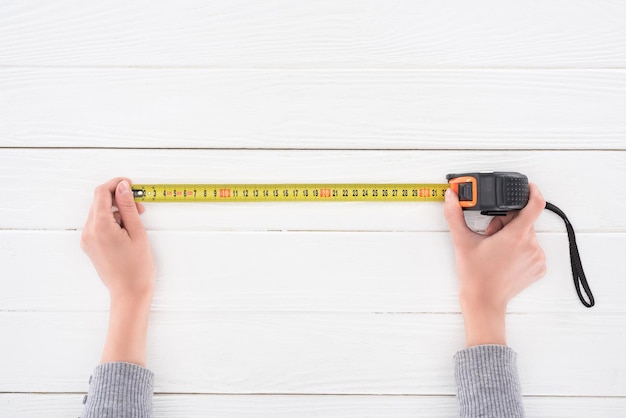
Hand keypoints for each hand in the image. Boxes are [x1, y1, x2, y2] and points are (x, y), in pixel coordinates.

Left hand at [81, 177, 155, 365]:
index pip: (101, 193)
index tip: (130, 184)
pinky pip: (98, 224)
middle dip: (119, 198)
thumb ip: (128, 207)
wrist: (129, 293)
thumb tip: (123, 187)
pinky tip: (127, 229)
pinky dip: (112, 221)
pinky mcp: (90, 245)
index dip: (116, 184)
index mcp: (100, 227)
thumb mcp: (137, 232)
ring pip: (99, 213)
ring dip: (117, 210)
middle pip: (99, 202)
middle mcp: (89, 232)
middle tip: (139, 205)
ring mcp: (88, 239)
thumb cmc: (137, 268)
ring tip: (136, 220)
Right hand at [444, 183, 546, 346]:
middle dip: (507, 222)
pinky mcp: (539, 268)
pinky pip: (532, 249)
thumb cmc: (475, 275)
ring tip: (496, 249)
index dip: (533, 192)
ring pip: (527, 234)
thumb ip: (455, 215)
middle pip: (524, 220)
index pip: (535, 205)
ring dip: (513, 235)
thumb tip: (451, 197)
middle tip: (491, 234)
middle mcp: (531, 245)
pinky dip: (520, 249)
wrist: (484, 302)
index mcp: (515, 236)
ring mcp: (537, 258)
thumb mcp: (462, 241)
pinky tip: (505, 258)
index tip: (528, 187)